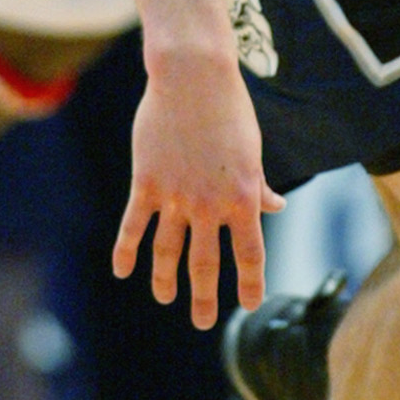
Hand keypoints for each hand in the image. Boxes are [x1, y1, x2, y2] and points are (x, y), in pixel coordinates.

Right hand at [113, 55, 283, 330]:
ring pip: (168, 252)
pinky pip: (133, 226)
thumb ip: (259, 185)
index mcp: (243, 197)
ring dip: (165, 280)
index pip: (250, 253)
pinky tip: (122, 270)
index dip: (251, 283)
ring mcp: (175, 196)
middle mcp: (210, 204)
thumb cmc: (229, 110)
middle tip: (203, 321)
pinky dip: (126, 251)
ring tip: (165, 298)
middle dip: (205, 297)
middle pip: (207, 263)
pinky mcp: (146, 183)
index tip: (250, 304)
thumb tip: (276, 206)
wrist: (193, 78)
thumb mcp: (252, 151)